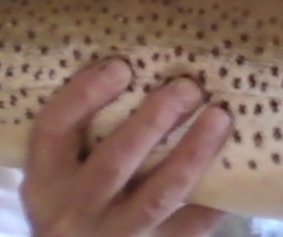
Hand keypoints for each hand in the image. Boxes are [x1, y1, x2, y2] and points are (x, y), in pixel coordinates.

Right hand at [21, 59, 231, 236]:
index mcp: (47, 178)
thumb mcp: (68, 166)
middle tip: (188, 87)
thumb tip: (150, 61)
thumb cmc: (83, 193)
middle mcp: (72, 213)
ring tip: (220, 116)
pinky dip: (212, 199)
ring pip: (157, 197)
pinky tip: (234, 166)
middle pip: (113, 163)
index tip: (122, 65)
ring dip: (192, 153)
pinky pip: (186, 229)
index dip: (85, 95)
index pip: (55, 130)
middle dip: (154, 121)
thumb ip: (94, 124)